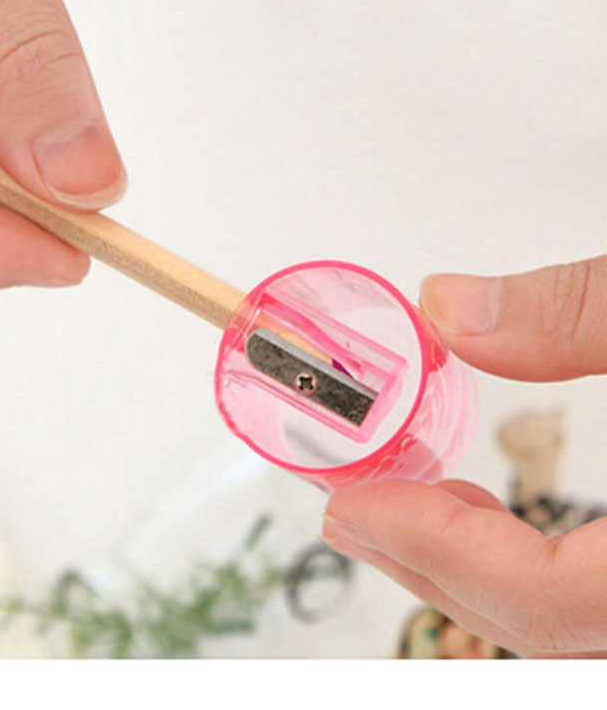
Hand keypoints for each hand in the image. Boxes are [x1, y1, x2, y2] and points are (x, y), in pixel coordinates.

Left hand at [323, 255, 606, 656]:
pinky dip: (519, 560)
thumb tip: (447, 306)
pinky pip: (585, 593)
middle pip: (540, 624)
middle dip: (430, 567)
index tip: (354, 506)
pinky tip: (479, 512)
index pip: (549, 598)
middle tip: (348, 515)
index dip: (437, 551)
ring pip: (561, 621)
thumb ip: (573, 312)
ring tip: (398, 510)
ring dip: (471, 568)